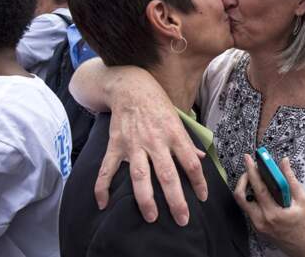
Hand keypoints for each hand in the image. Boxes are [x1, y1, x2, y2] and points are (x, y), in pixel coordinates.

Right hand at [94, 73, 206, 226]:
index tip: (202, 198)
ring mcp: (134, 144)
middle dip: (175, 199)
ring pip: (140, 176)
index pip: (191, 163)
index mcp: (175, 134)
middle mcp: (156, 141)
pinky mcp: (116, 144)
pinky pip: (107, 169)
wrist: (130, 86)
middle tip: (182, 219)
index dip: (199, 182)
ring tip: (151, 217)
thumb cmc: (158, 103)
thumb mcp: (178, 119)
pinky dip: (102, 187)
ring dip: (145, 198)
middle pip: (168, 175)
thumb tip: (200, 159)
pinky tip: (103, 204)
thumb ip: (187, 141)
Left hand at [233, 155, 304, 256]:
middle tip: (250, 167)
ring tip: (254, 177)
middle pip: (241, 196)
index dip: (252, 171)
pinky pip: (248, 209)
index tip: (248, 158)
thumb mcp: (302, 199)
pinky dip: (250, 196)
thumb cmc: (304, 222)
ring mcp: (256, 225)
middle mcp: (261, 220)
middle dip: (243, 178)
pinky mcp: (256, 227)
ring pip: (242, 203)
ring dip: (245, 187)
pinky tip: (259, 190)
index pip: (258, 188)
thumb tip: (283, 162)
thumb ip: (290, 179)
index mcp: (273, 213)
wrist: (303, 245)